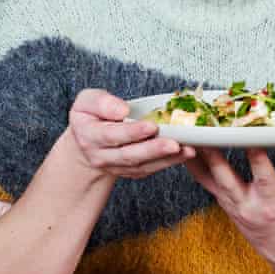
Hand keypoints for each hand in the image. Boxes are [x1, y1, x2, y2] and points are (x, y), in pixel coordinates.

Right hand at [67, 88, 195, 179]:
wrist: (87, 141)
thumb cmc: (90, 116)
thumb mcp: (87, 102)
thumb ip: (101, 102)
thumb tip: (122, 110)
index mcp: (89, 136)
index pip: (111, 135)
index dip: (132, 132)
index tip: (151, 125)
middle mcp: (102, 156)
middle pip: (129, 155)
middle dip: (153, 149)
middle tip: (174, 143)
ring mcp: (117, 167)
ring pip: (143, 165)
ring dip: (166, 158)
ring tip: (186, 149)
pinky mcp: (132, 171)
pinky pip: (151, 169)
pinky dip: (169, 162)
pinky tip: (184, 153)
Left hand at [183, 142, 274, 269]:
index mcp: (271, 202)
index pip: (263, 176)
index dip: (256, 156)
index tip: (251, 136)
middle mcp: (247, 205)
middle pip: (226, 179)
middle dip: (214, 156)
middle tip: (206, 132)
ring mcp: (231, 205)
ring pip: (209, 179)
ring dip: (198, 158)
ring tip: (189, 134)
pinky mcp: (223, 203)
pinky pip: (205, 182)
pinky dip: (196, 165)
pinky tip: (187, 148)